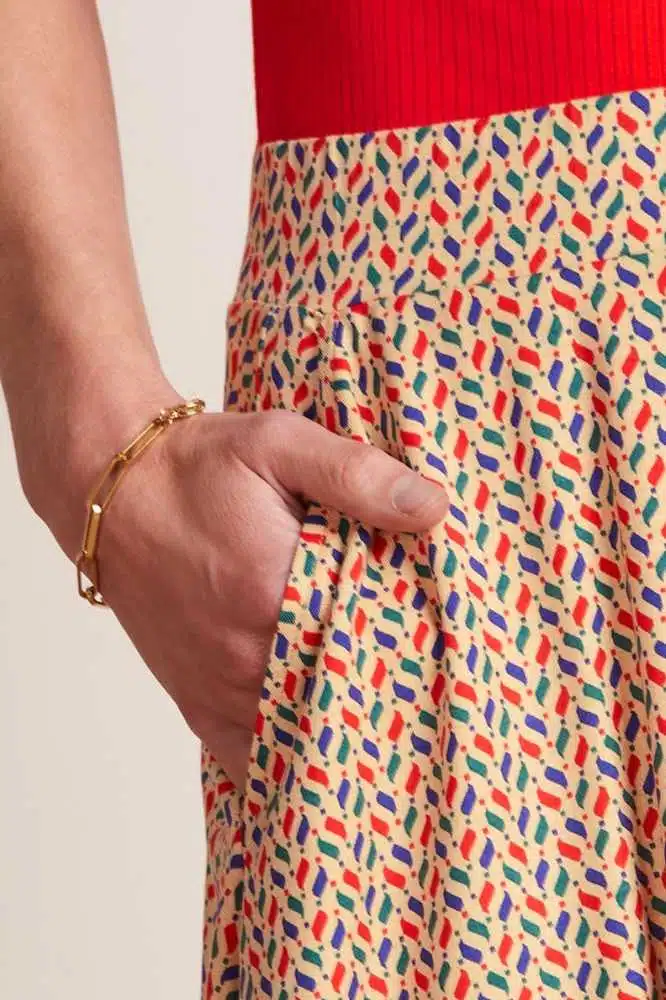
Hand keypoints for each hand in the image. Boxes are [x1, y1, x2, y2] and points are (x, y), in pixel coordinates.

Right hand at [69, 407, 450, 788]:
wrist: (111, 492)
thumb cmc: (195, 466)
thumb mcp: (279, 444)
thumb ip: (356, 475)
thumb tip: (433, 507)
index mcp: (276, 595)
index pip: (376, 646)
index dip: (421, 650)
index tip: (457, 653)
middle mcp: (247, 657)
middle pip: (345, 702)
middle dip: (392, 699)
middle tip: (438, 698)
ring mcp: (219, 689)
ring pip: (302, 743)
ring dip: (345, 736)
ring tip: (395, 736)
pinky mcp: (196, 703)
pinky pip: (250, 762)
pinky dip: (289, 765)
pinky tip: (323, 760)